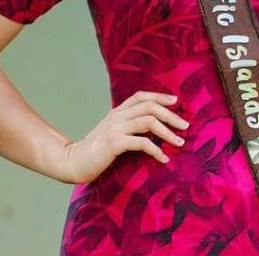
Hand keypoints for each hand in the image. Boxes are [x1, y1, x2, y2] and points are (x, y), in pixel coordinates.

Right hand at [58, 91, 188, 183]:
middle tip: (185, 126)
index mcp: (117, 112)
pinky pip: (142, 142)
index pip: (140, 96)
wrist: (73, 162)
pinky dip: (156, 150)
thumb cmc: (95, 151)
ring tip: (180, 142)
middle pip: (149, 106)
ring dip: (168, 132)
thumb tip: (152, 129)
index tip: (176, 102)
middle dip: (171, 115)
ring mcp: (115, 128)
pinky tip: (164, 158)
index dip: (159, 96)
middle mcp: (117, 116)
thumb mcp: (112, 133)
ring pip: (148, 121)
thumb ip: (127, 127)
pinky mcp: (114, 143)